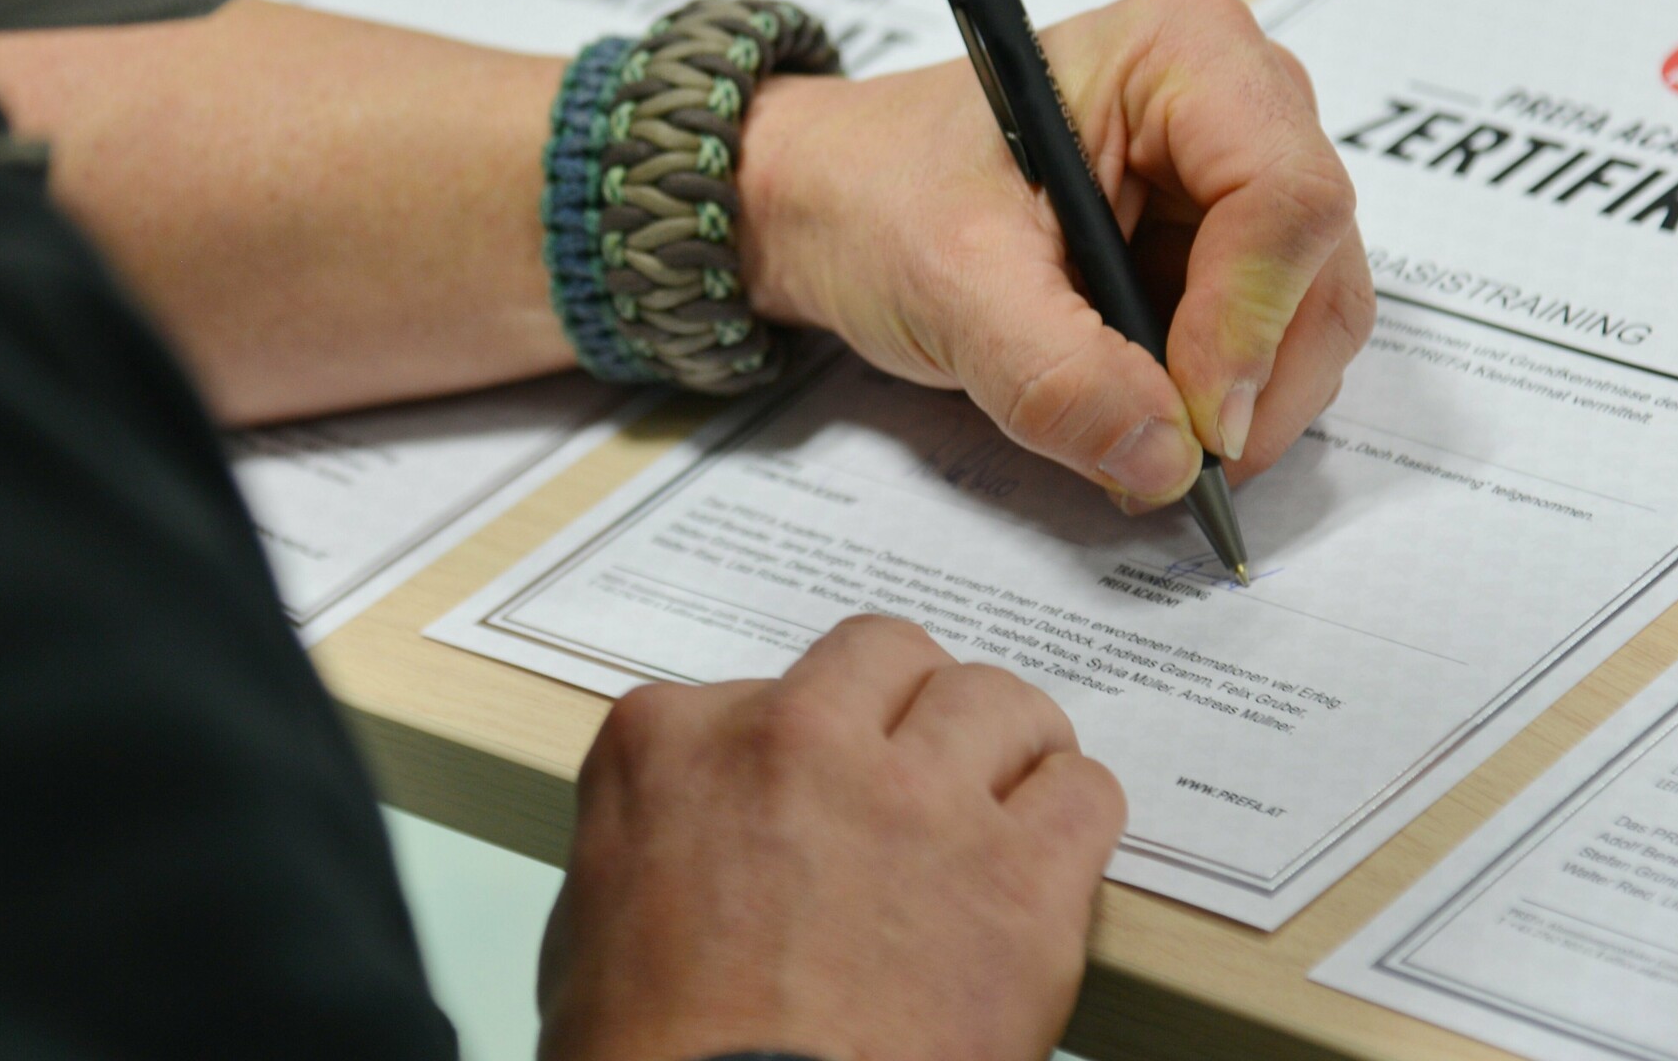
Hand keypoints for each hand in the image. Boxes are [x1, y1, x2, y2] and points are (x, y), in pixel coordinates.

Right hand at [537, 616, 1123, 1060]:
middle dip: (905, 706)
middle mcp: (798, 741)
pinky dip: (1070, 817)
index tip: (811, 787)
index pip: (758, 686)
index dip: (796, 743)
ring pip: (997, 701)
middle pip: (887, 656)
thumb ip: (663, 822)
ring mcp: (917, 802)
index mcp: (676, 745)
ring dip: (1001, 745)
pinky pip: (1084, 794)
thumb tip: (713, 821)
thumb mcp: (593, 911)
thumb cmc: (655, 1057)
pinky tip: (1047, 854)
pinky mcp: (1018, 878)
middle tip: (915, 765)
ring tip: (1001, 795)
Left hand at [741, 0, 1373, 510]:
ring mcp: (1238, 174)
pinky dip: (1219, 402)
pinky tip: (1140, 419)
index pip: (1285, 196)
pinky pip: (1269, 343)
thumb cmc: (879, 194)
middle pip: (1318, 264)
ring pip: (1309, 316)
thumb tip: (1167, 460)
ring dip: (1239, 404)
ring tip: (1135, 445)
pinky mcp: (1225, 243)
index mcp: (1182, 53)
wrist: (833, 201)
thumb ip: (1055, 375)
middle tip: (1170, 465)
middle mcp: (1237, 99)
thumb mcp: (948, 282)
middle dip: (1253, 381)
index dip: (1253, 325)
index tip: (1195, 427)